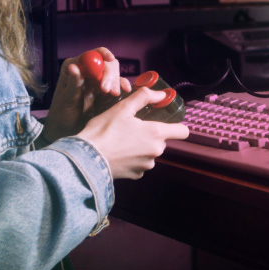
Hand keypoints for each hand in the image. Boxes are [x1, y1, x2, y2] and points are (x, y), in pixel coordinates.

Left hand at [43, 48, 131, 141]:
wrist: (67, 129)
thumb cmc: (62, 114)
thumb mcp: (67, 99)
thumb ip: (73, 83)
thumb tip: (74, 66)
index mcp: (74, 67)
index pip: (91, 55)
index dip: (102, 54)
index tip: (110, 59)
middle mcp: (86, 70)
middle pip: (105, 63)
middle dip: (109, 74)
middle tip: (108, 90)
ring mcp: (97, 80)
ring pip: (113, 73)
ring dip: (116, 82)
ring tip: (114, 94)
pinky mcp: (105, 90)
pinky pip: (117, 84)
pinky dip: (122, 86)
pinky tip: (125, 91)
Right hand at [75, 87, 189, 179]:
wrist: (85, 159)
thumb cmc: (103, 131)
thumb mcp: (122, 108)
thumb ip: (144, 97)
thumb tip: (161, 94)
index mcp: (156, 133)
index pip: (183, 131)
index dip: (177, 125)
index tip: (166, 121)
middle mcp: (156, 152)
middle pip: (162, 140)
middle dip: (150, 134)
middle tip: (131, 127)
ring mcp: (146, 165)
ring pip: (150, 152)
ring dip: (141, 146)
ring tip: (121, 140)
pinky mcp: (136, 175)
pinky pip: (140, 163)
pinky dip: (132, 158)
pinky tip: (119, 153)